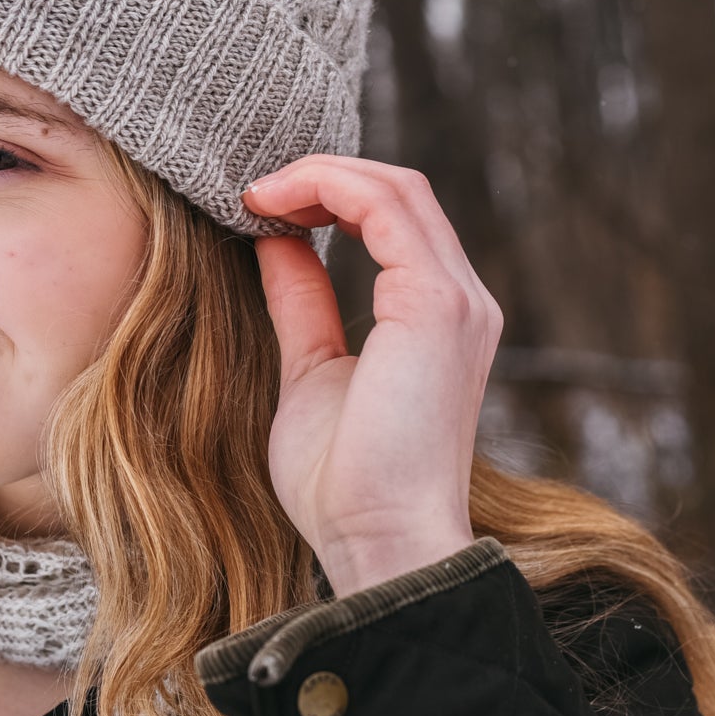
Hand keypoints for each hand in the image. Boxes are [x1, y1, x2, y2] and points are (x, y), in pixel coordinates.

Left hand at [241, 156, 503, 597]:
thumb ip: (303, 305)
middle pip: (400, 189)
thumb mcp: (310, 372)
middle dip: (324, 174)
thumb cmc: (343, 484)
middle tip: (253, 189)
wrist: (377, 542)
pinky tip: (272, 206)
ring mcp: (456, 299)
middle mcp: (461, 300)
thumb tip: (276, 243)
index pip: (395, 219)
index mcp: (439, 317)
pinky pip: (383, 207)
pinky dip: (327, 188)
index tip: (262, 207)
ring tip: (257, 193)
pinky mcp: (436, 304)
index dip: (330, 194)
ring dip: (320, 174)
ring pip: (396, 186)